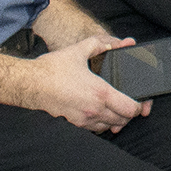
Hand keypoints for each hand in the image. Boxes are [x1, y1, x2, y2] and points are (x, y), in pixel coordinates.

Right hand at [19, 34, 145, 132]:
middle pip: (123, 120)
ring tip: (117, 109)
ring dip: (117, 120)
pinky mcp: (75, 123)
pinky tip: (101, 113)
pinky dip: (103, 123)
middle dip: (130, 113)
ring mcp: (85, 119)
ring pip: (111, 126)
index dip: (139, 106)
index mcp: (101, 92)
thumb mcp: (79, 51)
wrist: (30, 84)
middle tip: (130, 104)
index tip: (140, 101)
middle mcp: (95, 109)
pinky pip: (97, 129)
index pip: (130, 108)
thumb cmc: (53, 68)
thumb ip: (102, 44)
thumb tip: (121, 42)